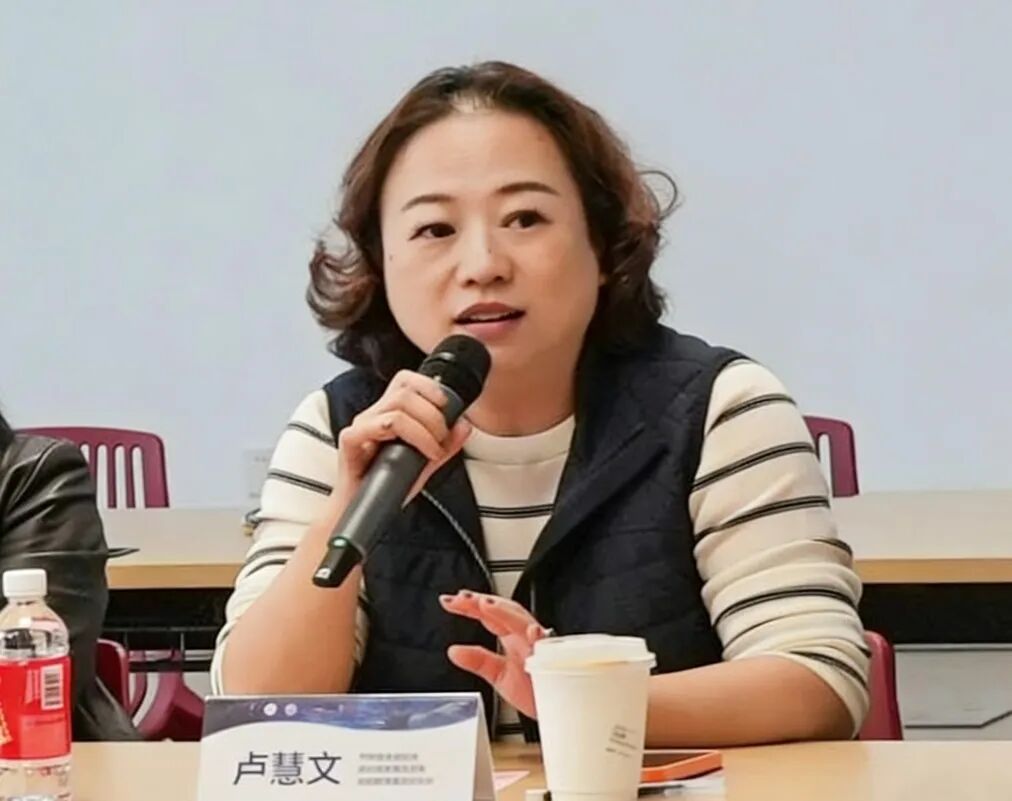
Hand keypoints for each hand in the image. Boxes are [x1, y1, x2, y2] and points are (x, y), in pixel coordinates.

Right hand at [334, 369, 471, 500]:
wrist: (359, 513)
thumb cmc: (386, 488)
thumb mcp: (424, 465)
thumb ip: (445, 446)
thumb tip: (464, 425)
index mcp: (387, 414)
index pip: (405, 381)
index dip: (429, 386)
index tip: (448, 406)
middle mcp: (373, 416)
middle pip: (405, 390)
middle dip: (434, 413)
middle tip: (443, 437)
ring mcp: (361, 426)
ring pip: (398, 406)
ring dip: (426, 426)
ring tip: (435, 448)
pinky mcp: (351, 440)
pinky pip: (382, 425)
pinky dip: (413, 437)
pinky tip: (424, 455)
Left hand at [440, 591, 551, 719]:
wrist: (555, 710)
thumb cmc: (534, 691)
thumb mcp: (499, 675)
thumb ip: (478, 661)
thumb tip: (453, 651)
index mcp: (512, 636)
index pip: (489, 614)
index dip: (469, 605)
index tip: (447, 601)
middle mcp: (525, 636)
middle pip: (504, 609)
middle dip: (484, 602)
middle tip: (460, 598)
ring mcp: (538, 646)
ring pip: (523, 621)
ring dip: (505, 612)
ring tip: (485, 605)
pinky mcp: (551, 661)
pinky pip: (547, 647)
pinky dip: (540, 639)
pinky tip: (532, 632)